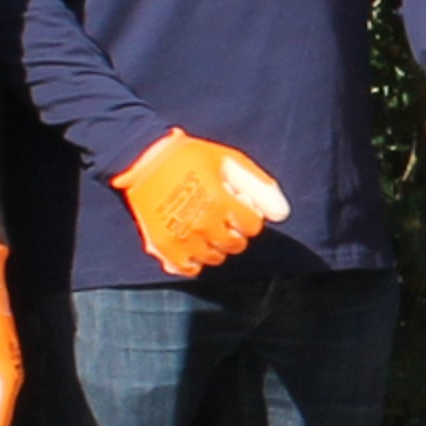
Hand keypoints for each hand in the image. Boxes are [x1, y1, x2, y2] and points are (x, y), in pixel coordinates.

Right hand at [114, 130, 291, 276]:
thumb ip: (259, 186)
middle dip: (234, 231)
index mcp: (220, 202)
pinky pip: (188, 268)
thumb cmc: (190, 157)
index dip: (248, 214)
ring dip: (215, 245)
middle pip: (235, 244)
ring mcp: (182, 238)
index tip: (236, 203)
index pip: (252, 226)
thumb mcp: (229, 161)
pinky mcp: (162, 246)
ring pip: (215, 258)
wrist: (142, 160)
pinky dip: (194, 260)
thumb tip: (283, 215)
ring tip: (204, 225)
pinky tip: (191, 243)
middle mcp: (203, 224)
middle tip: (220, 216)